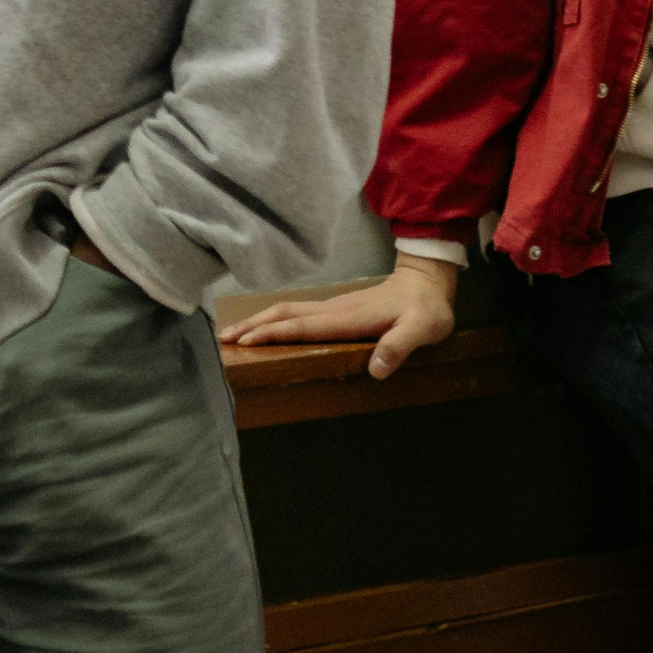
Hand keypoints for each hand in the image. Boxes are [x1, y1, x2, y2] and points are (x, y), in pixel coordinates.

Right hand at [220, 256, 462, 380]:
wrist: (427, 282)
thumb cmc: (426, 310)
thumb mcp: (422, 329)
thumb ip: (400, 346)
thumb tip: (376, 369)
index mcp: (348, 318)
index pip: (303, 326)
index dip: (273, 334)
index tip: (245, 341)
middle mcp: (334, 310)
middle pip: (285, 315)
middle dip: (253, 325)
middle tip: (224, 339)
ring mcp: (333, 307)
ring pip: (288, 312)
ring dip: (259, 321)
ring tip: (235, 334)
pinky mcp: (336, 309)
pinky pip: (298, 314)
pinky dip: (275, 320)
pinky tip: (268, 328)